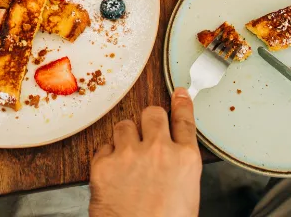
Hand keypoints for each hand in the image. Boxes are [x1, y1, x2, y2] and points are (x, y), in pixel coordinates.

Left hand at [89, 89, 200, 216]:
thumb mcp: (186, 196)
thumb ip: (180, 167)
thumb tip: (172, 157)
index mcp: (185, 160)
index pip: (184, 120)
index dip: (181, 103)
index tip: (179, 93)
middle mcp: (159, 150)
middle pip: (153, 112)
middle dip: (149, 121)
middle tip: (146, 134)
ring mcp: (130, 154)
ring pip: (124, 124)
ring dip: (125, 138)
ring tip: (127, 159)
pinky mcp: (104, 164)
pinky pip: (103, 146)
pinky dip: (106, 157)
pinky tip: (112, 174)